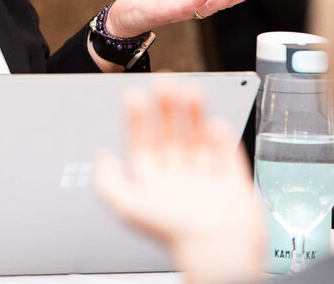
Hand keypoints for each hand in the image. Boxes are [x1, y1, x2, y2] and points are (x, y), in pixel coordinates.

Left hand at [94, 88, 264, 283]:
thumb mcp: (128, 206)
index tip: (135, 94)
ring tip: (190, 90)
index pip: (142, 143)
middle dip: (167, 109)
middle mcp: (178, 180)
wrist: (218, 252)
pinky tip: (215, 121)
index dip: (138, 119)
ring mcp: (206, 180)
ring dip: (194, 115)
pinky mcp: (232, 183)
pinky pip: (227, 155)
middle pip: (171, 136)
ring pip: (198, 140)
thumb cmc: (174, 234)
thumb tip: (101, 157)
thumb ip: (108, 182)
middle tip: (164, 81)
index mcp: (154, 184)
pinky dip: (222, 137)